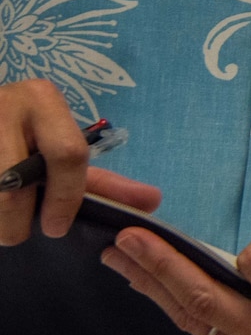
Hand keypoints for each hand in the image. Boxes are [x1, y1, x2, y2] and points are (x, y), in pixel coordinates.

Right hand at [0, 79, 161, 243]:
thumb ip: (101, 181)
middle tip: (20, 234)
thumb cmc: (23, 135)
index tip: (57, 228)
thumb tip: (153, 203)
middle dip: (18, 219)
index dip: (66, 198)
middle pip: (15, 182)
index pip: (67, 154)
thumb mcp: (59, 151)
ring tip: (3, 225)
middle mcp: (6, 104)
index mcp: (43, 99)